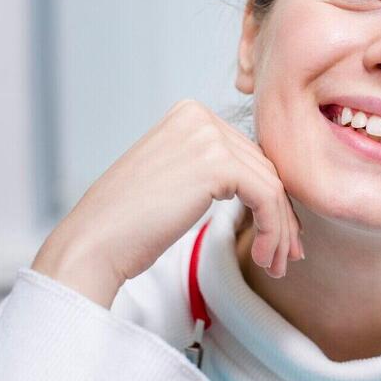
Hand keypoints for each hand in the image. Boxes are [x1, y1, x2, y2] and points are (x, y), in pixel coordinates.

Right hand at [31, 99, 301, 307]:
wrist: (93, 245)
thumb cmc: (129, 225)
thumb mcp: (178, 182)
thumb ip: (217, 172)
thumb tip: (271, 188)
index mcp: (189, 115)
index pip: (250, 155)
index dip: (271, 199)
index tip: (280, 236)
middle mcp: (199, 117)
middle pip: (264, 168)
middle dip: (281, 217)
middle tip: (286, 256)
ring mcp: (207, 136)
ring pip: (272, 185)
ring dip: (280, 231)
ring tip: (276, 265)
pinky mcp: (216, 164)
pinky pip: (268, 197)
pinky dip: (274, 231)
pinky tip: (263, 258)